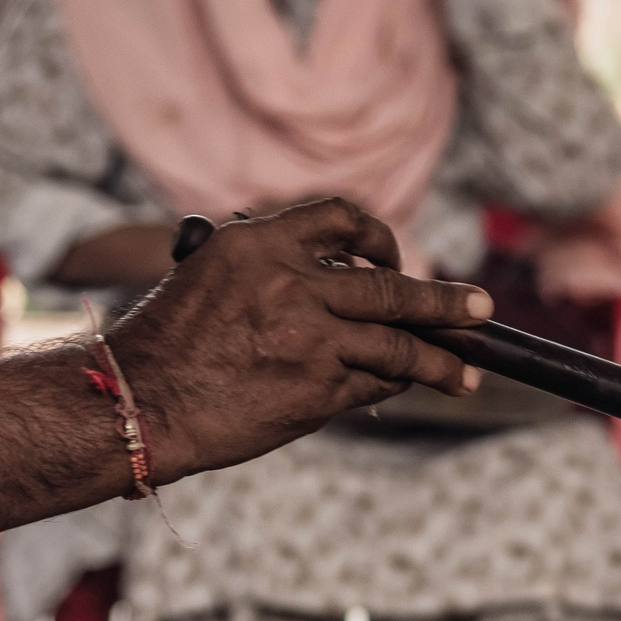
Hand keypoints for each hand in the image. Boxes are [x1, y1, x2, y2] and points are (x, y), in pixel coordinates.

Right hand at [106, 198, 492, 481]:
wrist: (139, 402)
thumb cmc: (167, 347)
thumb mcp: (211, 280)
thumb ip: (274, 273)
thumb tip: (342, 291)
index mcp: (258, 244)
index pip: (341, 218)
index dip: (379, 238)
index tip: (394, 259)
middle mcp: (291, 283)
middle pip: (391, 288)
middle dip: (445, 301)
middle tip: (481, 309)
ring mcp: (311, 338)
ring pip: (398, 344)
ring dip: (440, 360)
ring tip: (468, 373)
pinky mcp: (318, 389)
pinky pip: (374, 385)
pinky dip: (393, 386)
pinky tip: (407, 389)